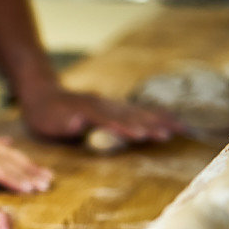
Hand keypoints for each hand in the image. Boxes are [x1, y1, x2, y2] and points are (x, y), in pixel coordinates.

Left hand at [21, 87, 181, 142]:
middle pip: (131, 116)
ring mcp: (112, 105)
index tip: (144, 135)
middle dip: (152, 125)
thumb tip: (76, 123)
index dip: (127, 128)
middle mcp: (104, 105)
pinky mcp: (116, 108)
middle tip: (172, 134)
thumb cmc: (44, 114)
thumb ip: (63, 124)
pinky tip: (174, 120)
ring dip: (161, 120)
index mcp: (87, 111)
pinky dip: (158, 115)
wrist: (44, 93)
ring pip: (140, 112)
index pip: (110, 121)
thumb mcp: (46, 121)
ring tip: (183, 128)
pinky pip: (141, 111)